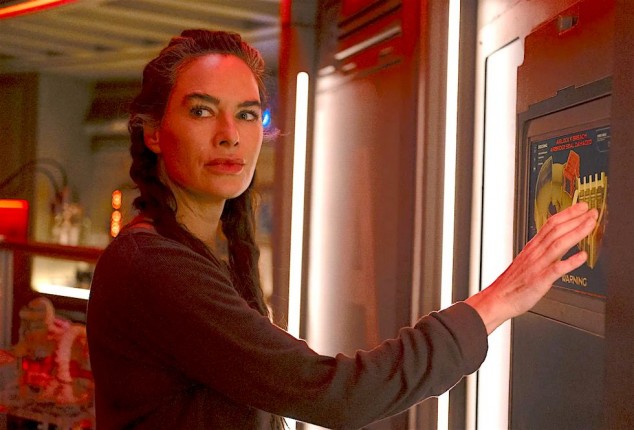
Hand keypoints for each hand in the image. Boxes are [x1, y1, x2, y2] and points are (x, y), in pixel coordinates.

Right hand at [465, 202, 597, 333]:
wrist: (498, 298)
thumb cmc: (513, 283)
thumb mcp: (526, 261)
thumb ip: (541, 251)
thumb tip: (555, 243)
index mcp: (532, 248)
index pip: (550, 224)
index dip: (567, 214)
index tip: (581, 206)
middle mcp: (535, 253)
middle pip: (556, 230)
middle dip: (576, 219)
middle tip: (592, 211)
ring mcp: (537, 266)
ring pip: (558, 244)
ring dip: (576, 232)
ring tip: (591, 224)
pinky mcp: (540, 280)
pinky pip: (556, 269)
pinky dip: (570, 262)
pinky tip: (583, 256)